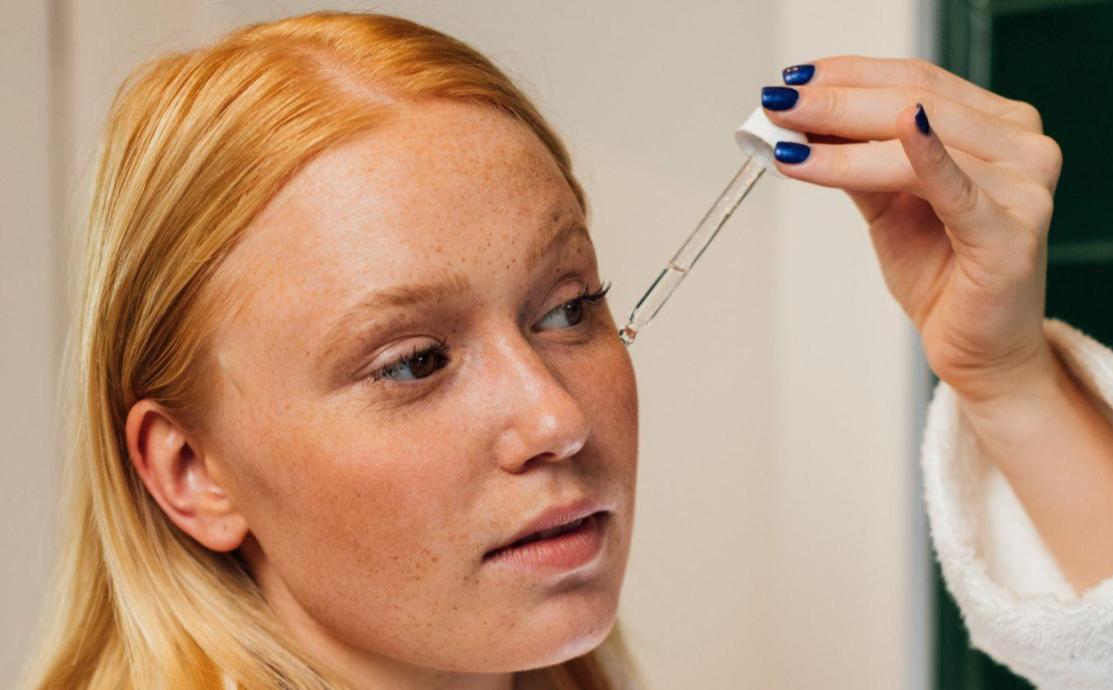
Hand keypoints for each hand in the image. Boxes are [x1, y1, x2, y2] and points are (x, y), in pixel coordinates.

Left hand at [761, 57, 1063, 402]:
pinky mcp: (1010, 231)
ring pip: (918, 142)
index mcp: (996, 125)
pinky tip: (897, 132)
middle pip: (914, 101)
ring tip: (789, 141)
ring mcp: (1023, 185)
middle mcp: (1020, 143)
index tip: (794, 79)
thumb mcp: (886, 204)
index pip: (916, 79)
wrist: (979, 349)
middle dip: (836, 103)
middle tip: (780, 104)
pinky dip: (921, 156)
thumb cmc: (942, 274)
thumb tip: (801, 123)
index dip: (851, 74)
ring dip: (843, 140)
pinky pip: (954, 187)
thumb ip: (856, 160)